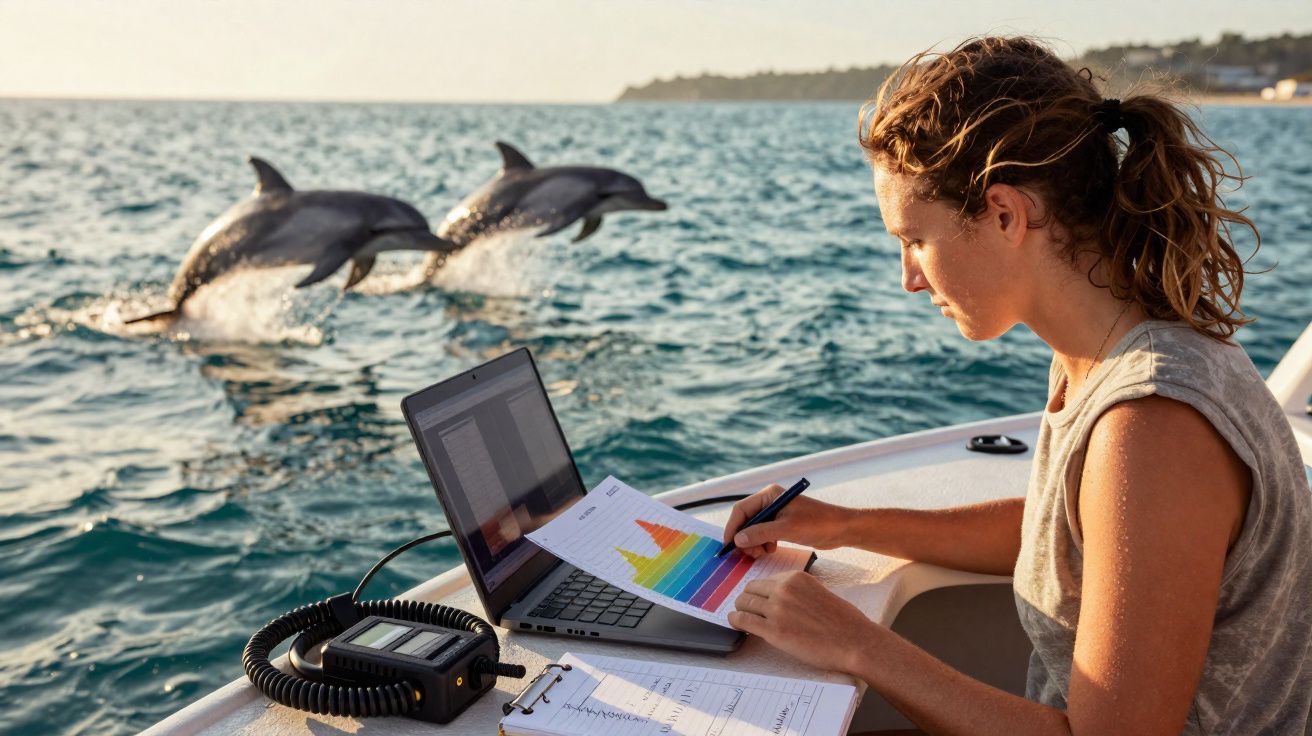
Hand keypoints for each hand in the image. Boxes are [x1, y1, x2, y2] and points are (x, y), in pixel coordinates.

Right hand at [722, 483, 852, 557]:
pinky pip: (763, 534)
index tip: (729, 546)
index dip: (732, 528)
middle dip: (744, 538)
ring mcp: (776, 513)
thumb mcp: (786, 529)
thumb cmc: (817, 524)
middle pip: (746, 520)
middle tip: (749, 554)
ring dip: (753, 543)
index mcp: (770, 495)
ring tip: (761, 554)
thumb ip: (760, 533)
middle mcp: (770, 501)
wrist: (841, 529)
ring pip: (754, 529)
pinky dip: (763, 543)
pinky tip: (771, 550)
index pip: (741, 509)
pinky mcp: (782, 524)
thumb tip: (737, 540)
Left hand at [728, 571, 876, 674]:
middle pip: (750, 589)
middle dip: (746, 599)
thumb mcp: (818, 592)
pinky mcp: (773, 631)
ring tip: (740, 617)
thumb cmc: (843, 621)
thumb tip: (778, 598)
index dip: (758, 593)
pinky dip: (736, 621)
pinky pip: (744, 620)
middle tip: (746, 609)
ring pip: (744, 603)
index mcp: (794, 578)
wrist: (854, 641)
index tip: (756, 600)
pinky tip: (736, 623)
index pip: (764, 581)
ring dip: (739, 610)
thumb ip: (797, 592)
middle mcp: (783, 589)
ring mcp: (777, 609)